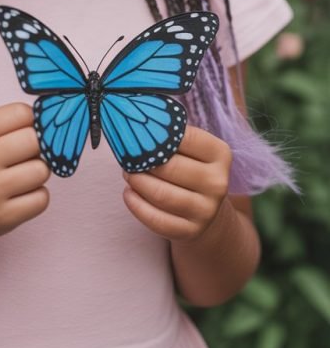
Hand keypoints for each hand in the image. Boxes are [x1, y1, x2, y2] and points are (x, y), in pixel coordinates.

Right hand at [0, 102, 50, 244]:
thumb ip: (5, 124)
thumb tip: (49, 122)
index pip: (21, 113)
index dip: (31, 120)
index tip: (25, 129)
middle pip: (36, 140)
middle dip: (37, 146)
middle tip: (25, 154)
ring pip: (43, 170)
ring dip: (37, 172)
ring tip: (20, 176)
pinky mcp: (3, 218)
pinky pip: (42, 198)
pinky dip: (37, 196)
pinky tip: (20, 195)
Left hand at [122, 125, 232, 241]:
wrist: (206, 208)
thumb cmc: (190, 167)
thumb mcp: (191, 148)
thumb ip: (171, 132)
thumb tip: (136, 116)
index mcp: (220, 154)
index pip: (183, 137)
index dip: (155, 134)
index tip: (138, 132)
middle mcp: (218, 182)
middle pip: (169, 168)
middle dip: (141, 161)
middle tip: (127, 157)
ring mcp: (206, 210)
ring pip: (160, 194)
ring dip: (136, 182)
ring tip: (128, 173)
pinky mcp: (191, 231)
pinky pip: (155, 219)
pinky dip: (136, 205)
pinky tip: (129, 193)